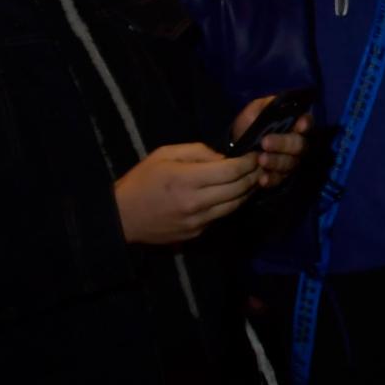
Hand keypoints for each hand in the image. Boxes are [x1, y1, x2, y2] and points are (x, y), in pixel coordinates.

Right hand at [114, 142, 258, 244]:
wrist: (122, 217)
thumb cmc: (142, 180)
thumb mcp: (165, 154)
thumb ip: (198, 152)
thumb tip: (224, 158)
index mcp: (187, 179)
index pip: (231, 171)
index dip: (248, 163)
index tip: (256, 155)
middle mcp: (196, 202)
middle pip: (239, 189)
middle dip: (254, 175)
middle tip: (262, 166)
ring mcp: (198, 221)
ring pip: (235, 205)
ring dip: (248, 192)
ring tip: (254, 179)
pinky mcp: (198, 232)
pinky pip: (222, 216)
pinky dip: (231, 204)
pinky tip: (233, 194)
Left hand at [232, 94, 313, 191]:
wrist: (232, 148)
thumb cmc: (246, 127)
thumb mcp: (254, 111)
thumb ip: (267, 105)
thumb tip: (281, 101)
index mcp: (293, 125)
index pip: (307, 123)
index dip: (306, 124)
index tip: (299, 125)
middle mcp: (296, 144)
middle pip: (300, 145)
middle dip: (284, 143)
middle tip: (265, 142)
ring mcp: (290, 161)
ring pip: (291, 163)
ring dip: (276, 161)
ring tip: (260, 159)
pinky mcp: (280, 177)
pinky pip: (280, 180)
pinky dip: (272, 179)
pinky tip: (262, 179)